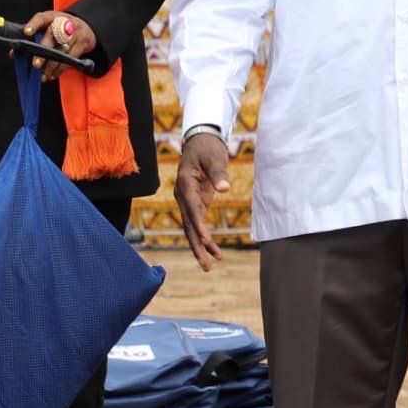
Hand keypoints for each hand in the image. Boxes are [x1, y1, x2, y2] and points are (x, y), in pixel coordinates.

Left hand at [23, 10, 97, 68]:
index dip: (34, 25)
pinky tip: (52, 75)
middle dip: (44, 52)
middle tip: (36, 64)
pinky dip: (60, 70)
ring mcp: (74, 34)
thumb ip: (31, 38)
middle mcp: (62, 23)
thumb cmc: (59, 28)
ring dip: (51, 66)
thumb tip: (14, 53)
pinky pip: (70, 60)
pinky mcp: (81, 44)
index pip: (41, 18)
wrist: (84, 27)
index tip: (26, 32)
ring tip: (43, 75)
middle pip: (52, 37)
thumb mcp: (46, 27)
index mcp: (51, 17)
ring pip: (62, 52)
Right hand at [175, 130, 229, 272]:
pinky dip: (204, 237)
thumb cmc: (208, 148)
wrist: (200, 141)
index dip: (198, 224)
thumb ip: (219, 172)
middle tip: (206, 265)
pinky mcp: (194, 203)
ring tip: (209, 266)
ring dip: (200, 247)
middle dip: (197, 245)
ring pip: (191, 228)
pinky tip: (214, 251)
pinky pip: (197, 223)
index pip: (192, 207)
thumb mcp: (215, 157)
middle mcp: (183, 195)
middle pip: (189, 224)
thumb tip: (224, 187)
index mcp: (185, 183)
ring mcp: (187, 200)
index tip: (205, 239)